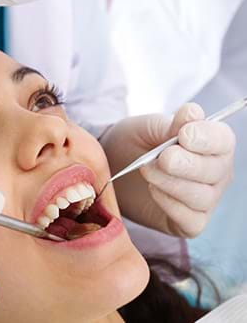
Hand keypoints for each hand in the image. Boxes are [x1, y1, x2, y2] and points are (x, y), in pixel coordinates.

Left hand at [100, 103, 234, 237]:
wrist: (111, 166)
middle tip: (162, 158)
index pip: (223, 140)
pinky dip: (169, 204)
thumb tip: (193, 112)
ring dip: (171, 183)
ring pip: (202, 196)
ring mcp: (206, 199)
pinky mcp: (189, 222)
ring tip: (146, 170)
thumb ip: (169, 124)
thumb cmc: (133, 142)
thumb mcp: (146, 127)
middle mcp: (216, 172)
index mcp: (210, 142)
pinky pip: (190, 219)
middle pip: (215, 171)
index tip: (183, 136)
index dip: (206, 138)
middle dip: (186, 164)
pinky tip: (152, 190)